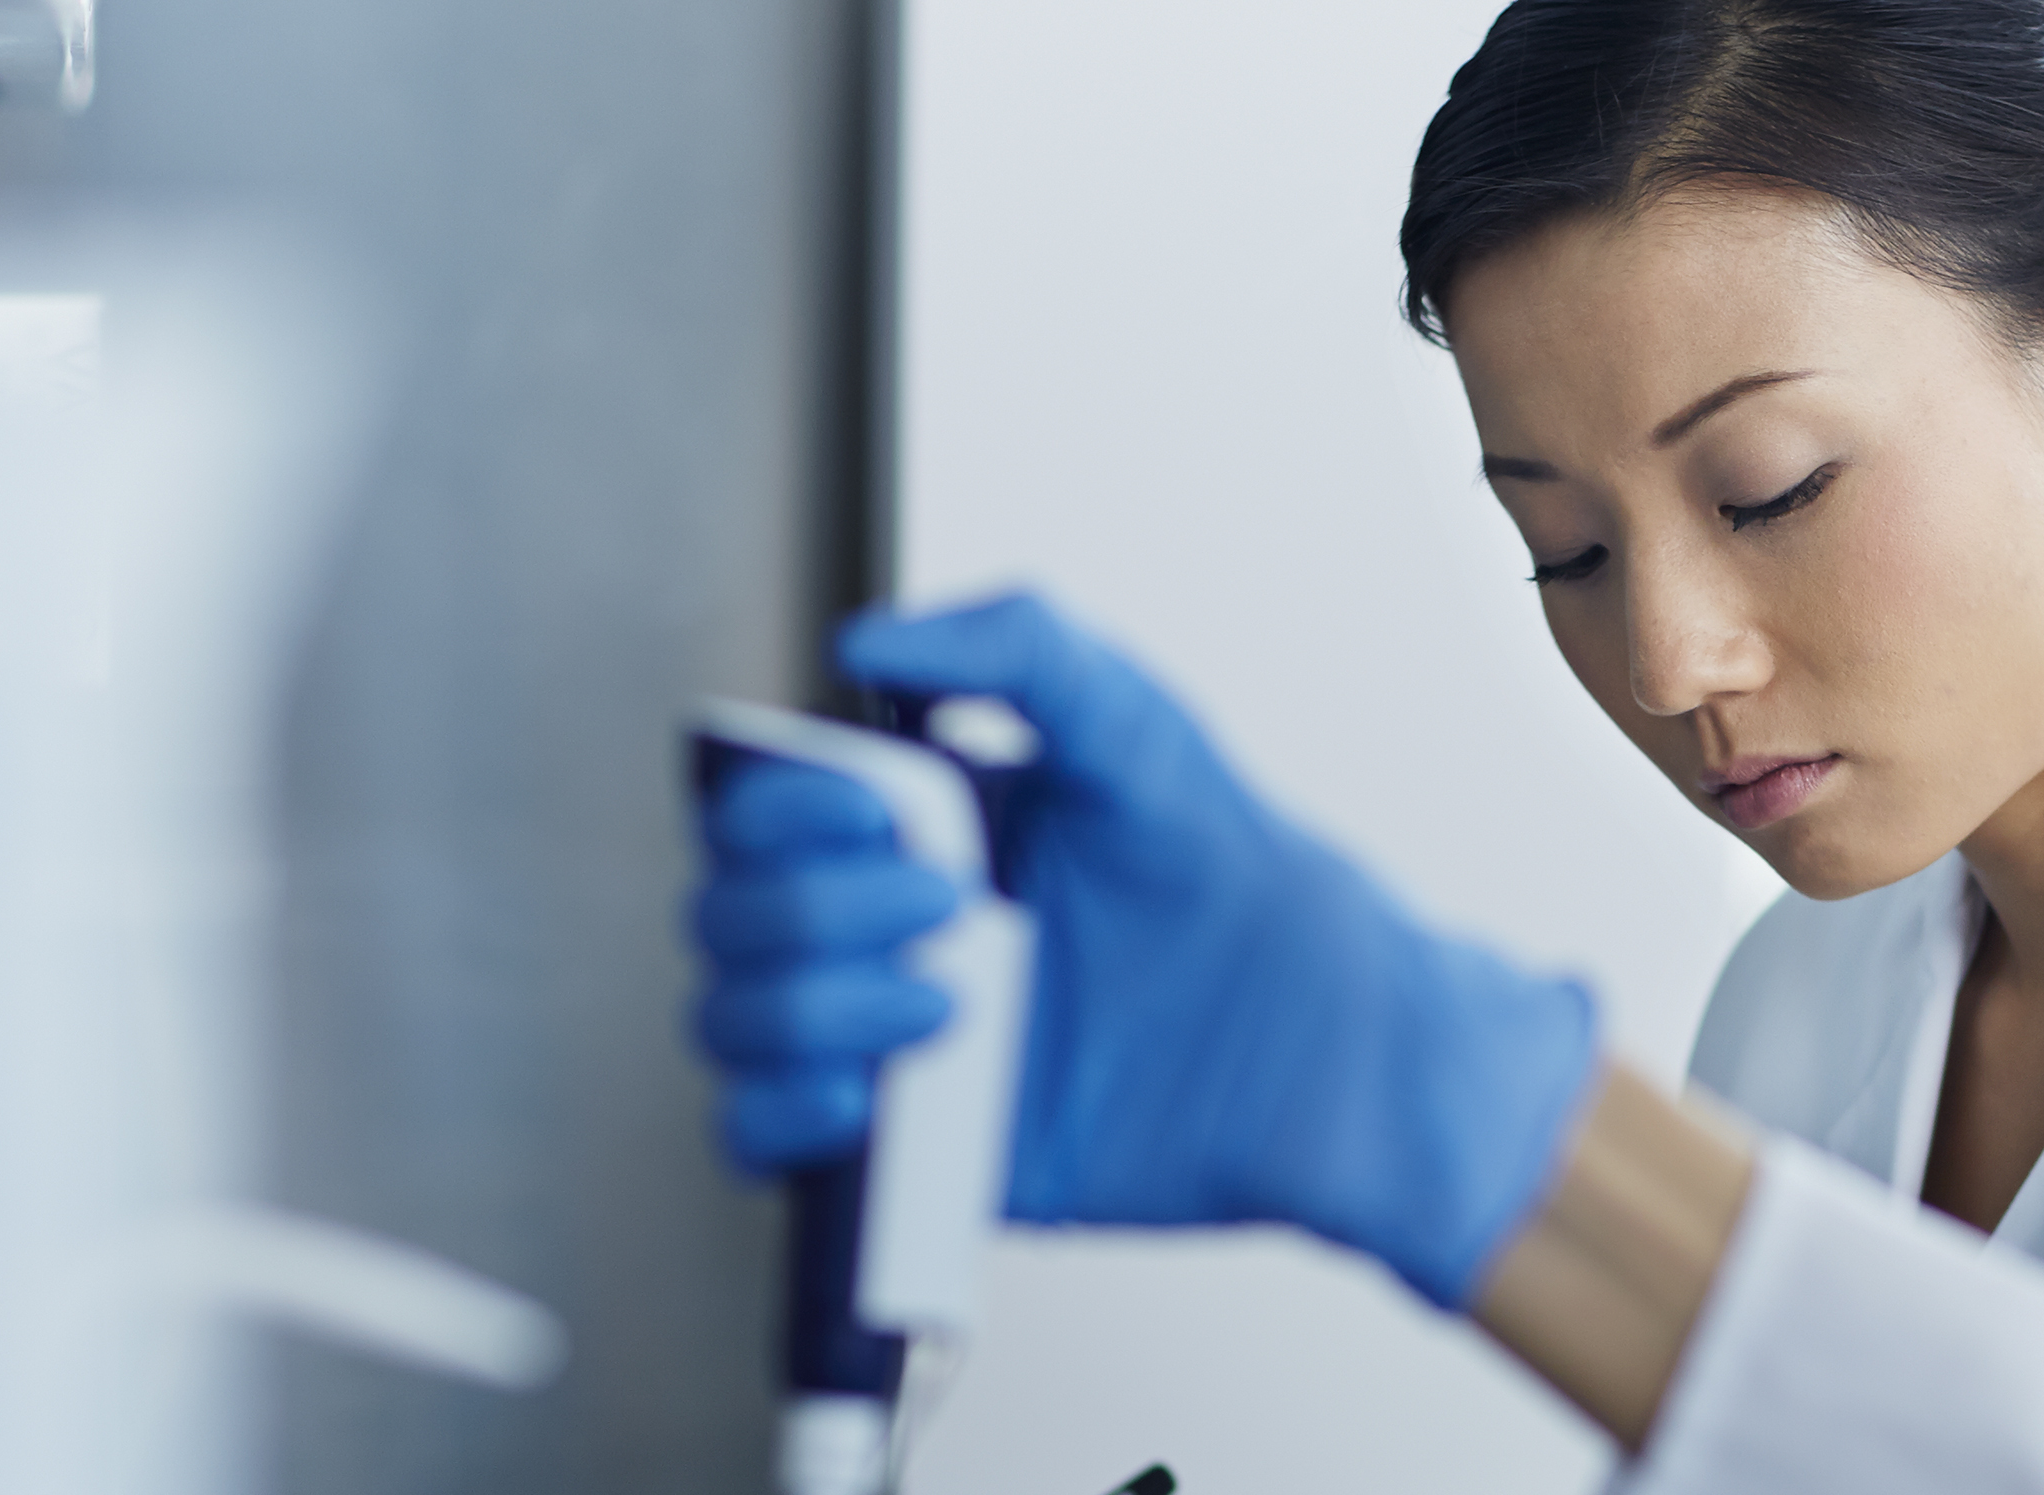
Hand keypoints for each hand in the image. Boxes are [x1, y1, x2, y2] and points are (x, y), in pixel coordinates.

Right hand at [685, 592, 1601, 1308]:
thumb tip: (865, 642)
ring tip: (945, 1005)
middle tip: (953, 906)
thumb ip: (1020, 646)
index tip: (873, 814)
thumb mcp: (1137, 726)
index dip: (779, 810)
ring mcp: (884, 1038)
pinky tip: (863, 1095)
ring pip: (731, 1019)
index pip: (757, 811)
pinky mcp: (907, 1145)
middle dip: (814, 907)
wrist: (1315, 1035)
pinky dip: (778, 1114)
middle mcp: (875, 928)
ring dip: (807, 1007)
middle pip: (728, 911)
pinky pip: (762, 1140)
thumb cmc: (1232, 873)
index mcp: (906, 829)